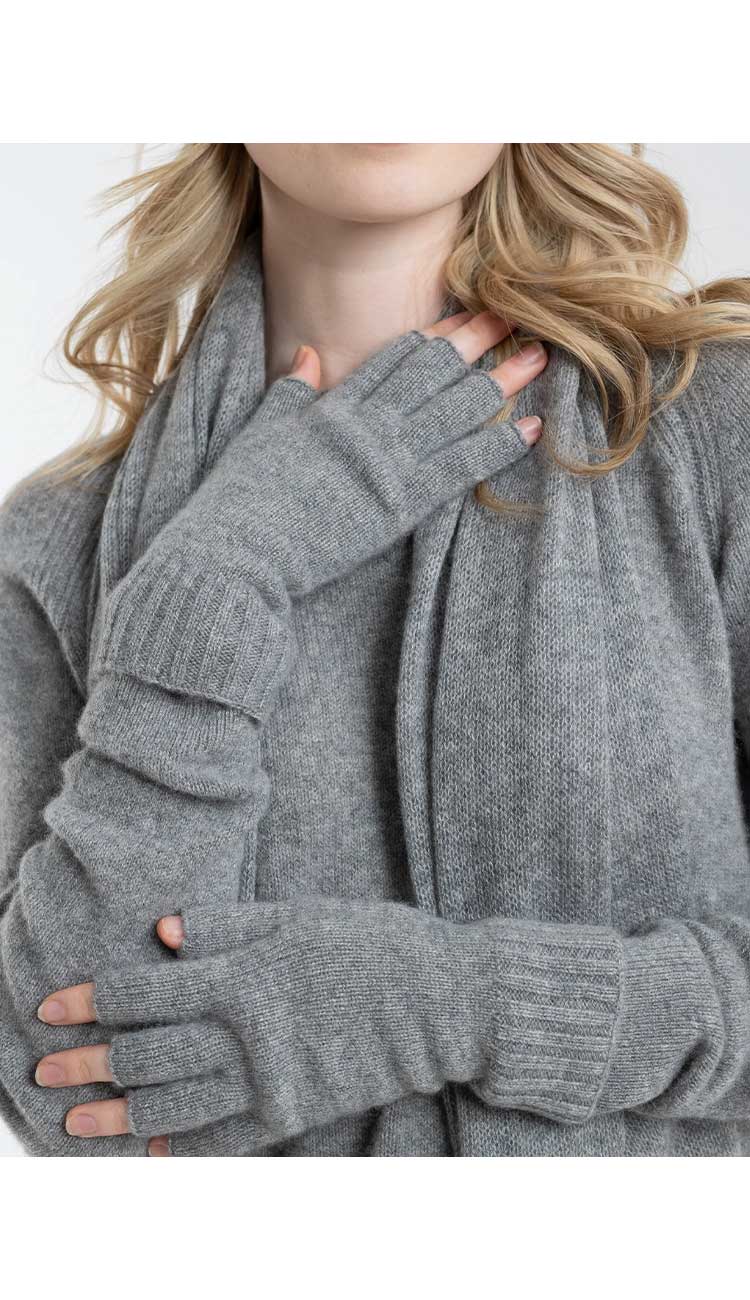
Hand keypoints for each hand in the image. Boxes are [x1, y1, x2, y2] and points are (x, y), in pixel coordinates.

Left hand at [35, 897, 497, 1156]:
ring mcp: (270, 1081)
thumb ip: (228, 926)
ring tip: (76, 1118)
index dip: (89, 1000)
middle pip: (144, 1055)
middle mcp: (246, 1034)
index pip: (142, 992)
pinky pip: (225, 1142)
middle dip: (86, 1062)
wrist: (449, 1003)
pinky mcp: (295, 1113)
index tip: (50, 1007)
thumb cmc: (378, 944)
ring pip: (173, 1106)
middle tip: (43, 1069)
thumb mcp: (302, 916)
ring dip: (117, 1113)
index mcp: (243, 976)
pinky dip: (183, 1149)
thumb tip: (160, 932)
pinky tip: (151, 1152)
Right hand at [114, 310, 545, 603]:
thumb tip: (306, 356)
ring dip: (501, 382)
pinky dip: (497, 445)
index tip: (468, 313)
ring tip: (538, 358)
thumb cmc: (237, 502)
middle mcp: (365, 425)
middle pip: (434, 372)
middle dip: (478, 341)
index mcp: (332, 407)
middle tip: (518, 317)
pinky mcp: (400, 504)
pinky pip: (461, 466)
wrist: (235, 555)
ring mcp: (386, 462)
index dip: (437, 334)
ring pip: (455, 410)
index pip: (395, 358)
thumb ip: (288, 394)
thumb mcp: (257, 435)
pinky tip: (528, 428)